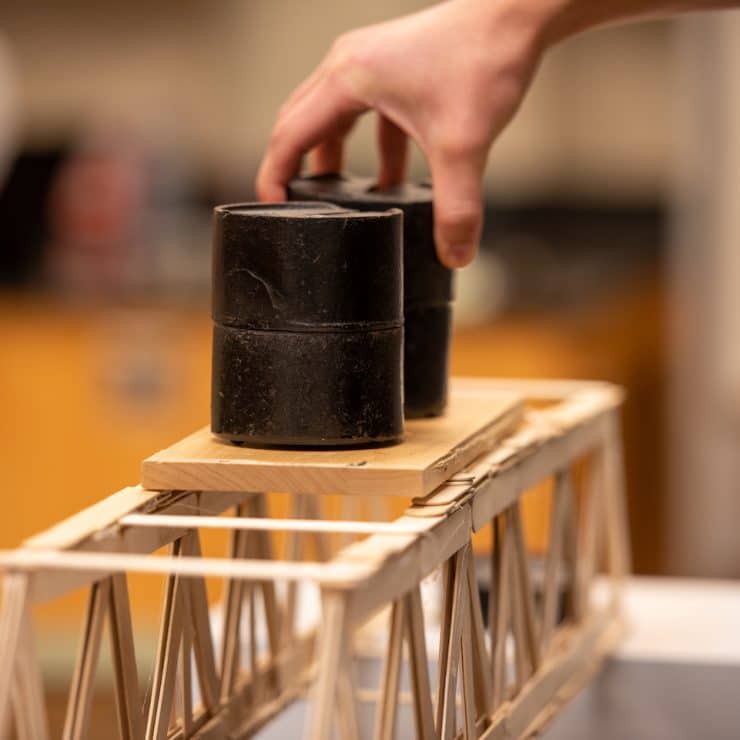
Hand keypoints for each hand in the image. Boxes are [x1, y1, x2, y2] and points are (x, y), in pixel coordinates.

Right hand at [256, 0, 549, 267]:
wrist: (517, 14)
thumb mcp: (463, 146)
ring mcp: (369, 63)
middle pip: (300, 123)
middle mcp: (347, 65)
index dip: (274, 178)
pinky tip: (388, 180)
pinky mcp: (391, 68)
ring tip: (337, 200)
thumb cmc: (484, 60)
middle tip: (294, 209)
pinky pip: (364, 114)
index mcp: (346, 78)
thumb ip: (456, 208)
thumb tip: (455, 255)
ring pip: (331, 118)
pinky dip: (368, 149)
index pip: (289, 136)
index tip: (270, 212)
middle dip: (295, 170)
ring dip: (331, 160)